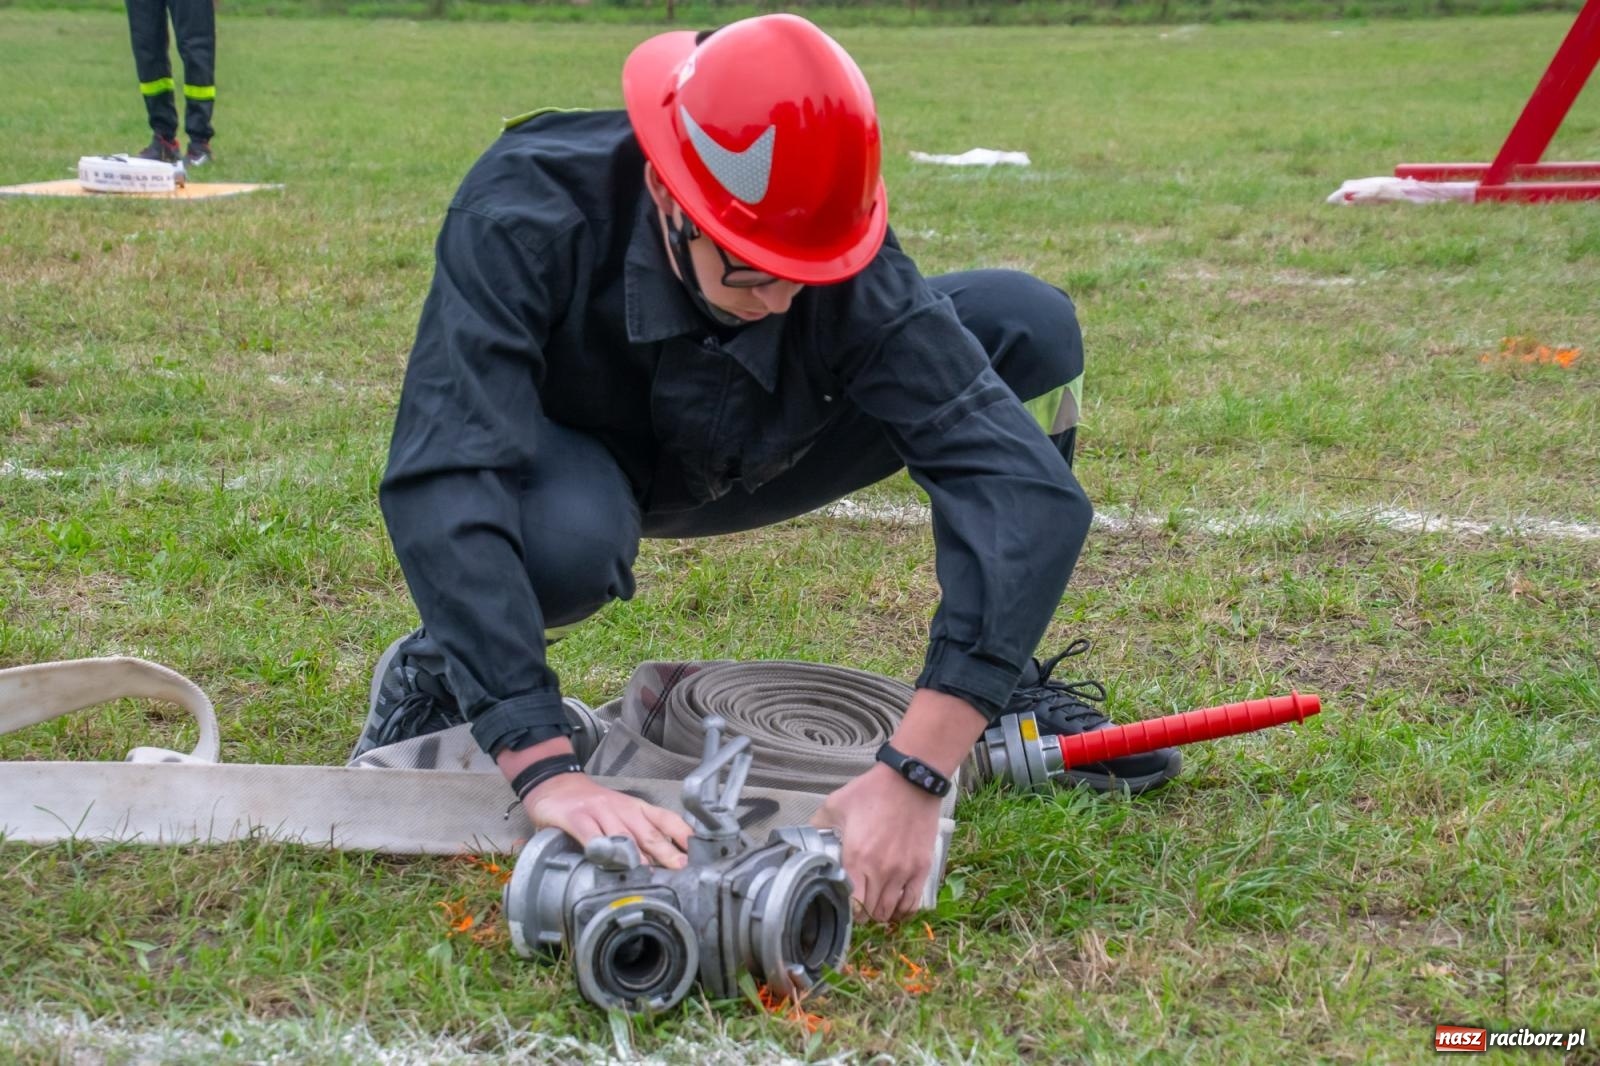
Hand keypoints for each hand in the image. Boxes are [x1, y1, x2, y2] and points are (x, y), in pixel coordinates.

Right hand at [522, 773, 692, 868]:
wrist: (556, 785)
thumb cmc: (593, 806)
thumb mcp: (621, 815)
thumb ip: (637, 839)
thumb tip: (661, 868)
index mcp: (638, 809)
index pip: (668, 820)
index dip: (683, 837)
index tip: (697, 857)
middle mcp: (623, 809)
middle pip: (649, 833)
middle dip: (667, 854)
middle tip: (680, 871)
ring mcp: (600, 812)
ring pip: (622, 836)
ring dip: (636, 857)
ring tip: (648, 876)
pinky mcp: (576, 817)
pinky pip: (590, 833)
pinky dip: (600, 847)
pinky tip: (607, 859)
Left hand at [810, 763, 942, 923]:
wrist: (910, 780)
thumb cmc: (873, 791)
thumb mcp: (836, 804)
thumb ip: (818, 826)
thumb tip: (805, 840)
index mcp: (857, 858)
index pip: (850, 905)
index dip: (845, 909)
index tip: (842, 901)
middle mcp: (880, 871)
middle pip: (869, 913)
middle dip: (860, 912)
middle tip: (857, 902)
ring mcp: (903, 872)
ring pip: (889, 911)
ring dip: (879, 912)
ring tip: (874, 902)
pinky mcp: (922, 868)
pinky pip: (912, 903)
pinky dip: (902, 910)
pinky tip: (895, 905)